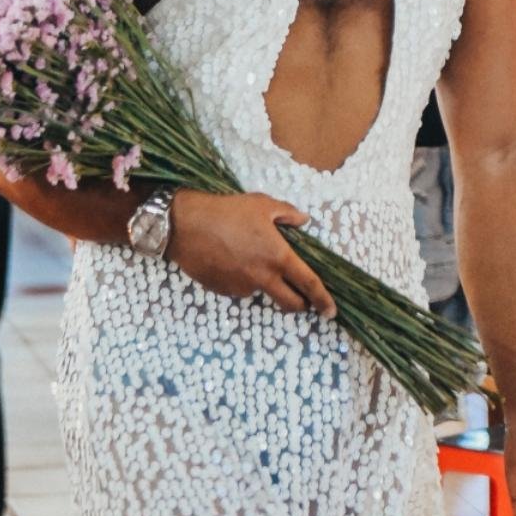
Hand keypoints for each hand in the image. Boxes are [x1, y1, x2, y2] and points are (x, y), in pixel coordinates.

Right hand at [169, 189, 335, 317]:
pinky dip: (243, 279)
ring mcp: (242, 287)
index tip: (330, 311)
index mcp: (278, 257)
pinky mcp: (224, 291)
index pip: (309, 284)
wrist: (184, 225)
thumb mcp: (261, 204)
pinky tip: (230, 259)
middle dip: (301, 305)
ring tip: (248, 256)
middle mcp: (263, 278)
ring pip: (262, 292)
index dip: (323, 300)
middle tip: (302, 299)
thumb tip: (303, 220)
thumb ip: (287, 214)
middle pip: (290, 303)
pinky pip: (240, 288)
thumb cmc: (226, 212)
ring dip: (265, 283)